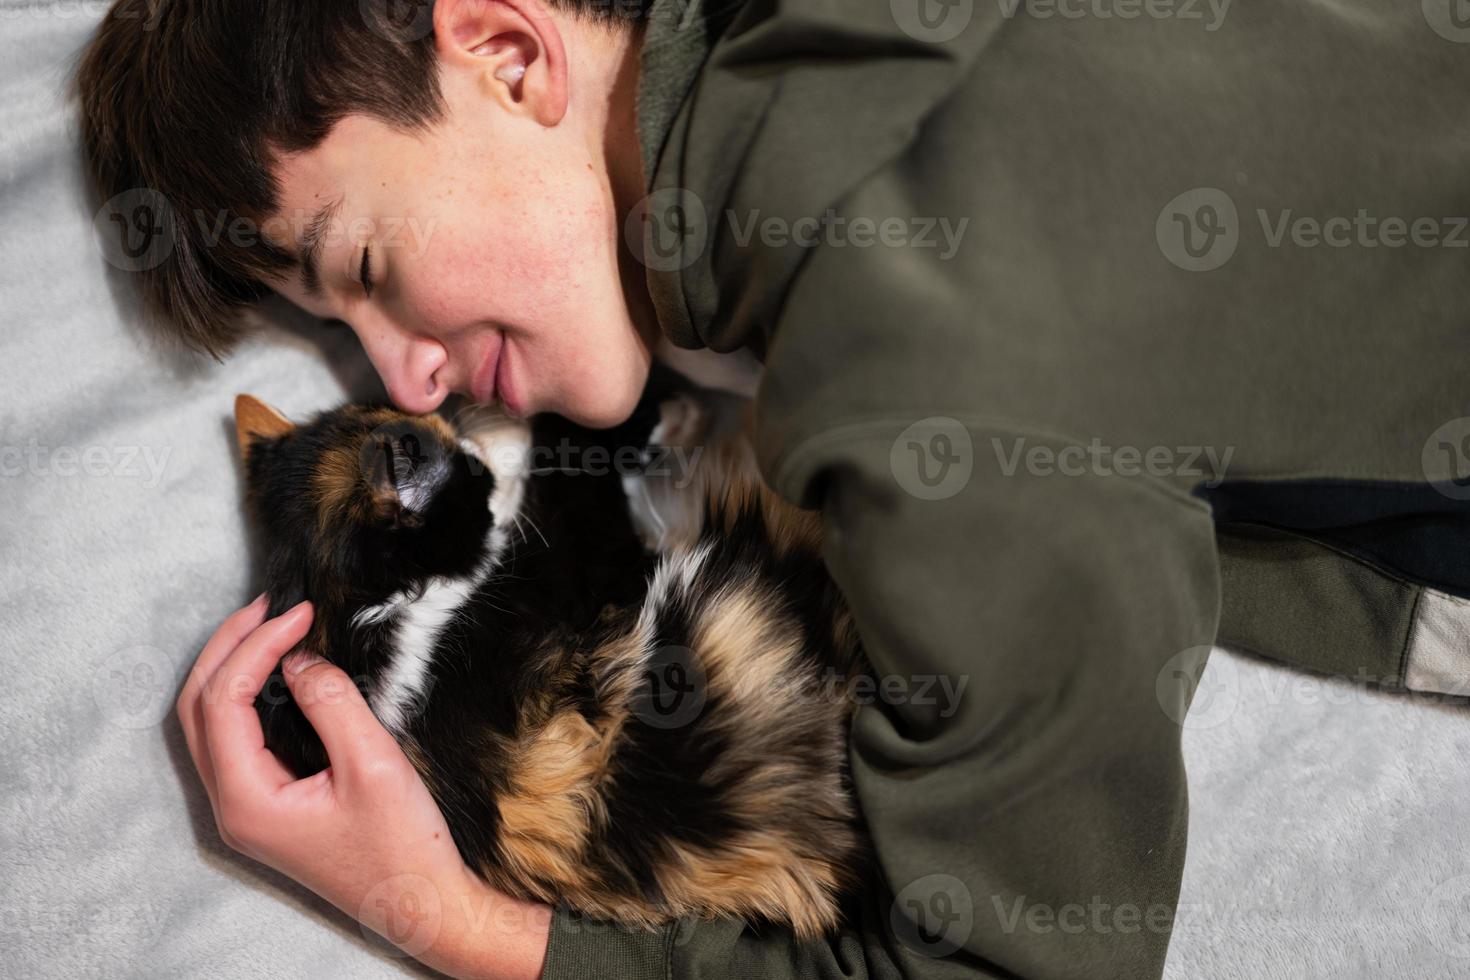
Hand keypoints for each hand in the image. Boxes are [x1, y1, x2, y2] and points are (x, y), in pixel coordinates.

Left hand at [177, 596, 549, 979]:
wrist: (423, 902)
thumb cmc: (404, 848)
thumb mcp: (373, 764)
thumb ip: (331, 703)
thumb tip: (299, 659)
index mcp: (247, 800)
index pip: (224, 702)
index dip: (257, 646)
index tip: (300, 614)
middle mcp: (234, 806)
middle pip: (198, 709)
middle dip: (228, 648)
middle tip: (269, 607)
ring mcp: (248, 808)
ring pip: (210, 724)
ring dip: (232, 669)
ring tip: (269, 627)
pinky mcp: (268, 806)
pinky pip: (235, 740)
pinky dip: (246, 696)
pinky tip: (279, 673)